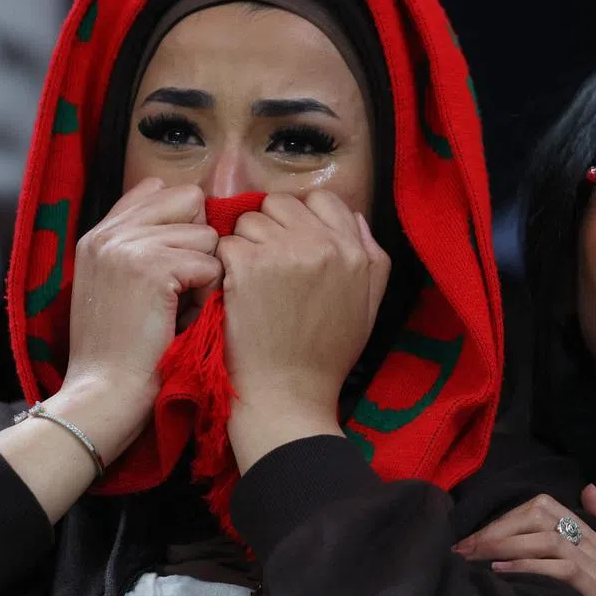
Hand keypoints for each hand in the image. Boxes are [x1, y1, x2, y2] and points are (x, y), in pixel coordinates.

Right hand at [61, 177, 221, 461]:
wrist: (104, 394)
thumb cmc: (121, 352)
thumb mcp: (120, 287)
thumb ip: (142, 247)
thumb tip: (193, 213)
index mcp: (98, 235)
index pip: (156, 190)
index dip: (182, 223)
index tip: (176, 264)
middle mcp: (109, 233)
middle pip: (189, 200)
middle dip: (199, 242)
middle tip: (182, 286)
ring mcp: (127, 246)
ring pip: (206, 235)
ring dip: (205, 274)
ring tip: (179, 309)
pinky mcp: (151, 267)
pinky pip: (211, 263)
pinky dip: (207, 295)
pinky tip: (183, 319)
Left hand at [219, 191, 390, 469]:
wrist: (288, 395)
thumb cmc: (327, 354)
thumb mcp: (369, 304)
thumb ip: (370, 255)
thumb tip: (353, 218)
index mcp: (354, 251)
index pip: (323, 200)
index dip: (303, 219)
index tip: (293, 245)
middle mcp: (321, 244)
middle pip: (281, 203)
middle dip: (270, 228)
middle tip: (267, 264)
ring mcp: (282, 252)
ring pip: (249, 221)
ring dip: (245, 245)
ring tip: (250, 281)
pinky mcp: (246, 266)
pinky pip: (226, 243)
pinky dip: (224, 266)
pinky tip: (233, 291)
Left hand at [453, 485, 595, 595]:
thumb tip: (589, 488)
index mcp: (593, 532)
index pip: (544, 507)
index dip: (508, 516)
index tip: (479, 532)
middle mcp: (593, 541)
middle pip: (540, 514)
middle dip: (499, 527)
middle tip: (465, 545)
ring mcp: (595, 562)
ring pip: (544, 538)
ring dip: (504, 544)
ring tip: (474, 555)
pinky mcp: (595, 584)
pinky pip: (558, 566)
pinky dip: (527, 565)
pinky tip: (501, 569)